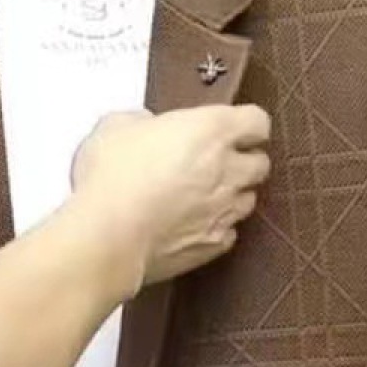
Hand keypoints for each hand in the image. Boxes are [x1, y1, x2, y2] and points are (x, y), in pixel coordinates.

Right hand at [71, 105, 271, 291]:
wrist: (106, 238)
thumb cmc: (110, 180)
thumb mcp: (116, 127)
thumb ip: (143, 122)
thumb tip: (146, 128)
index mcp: (211, 130)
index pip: (257, 121)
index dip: (246, 125)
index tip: (232, 128)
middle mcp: (228, 170)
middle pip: (260, 163)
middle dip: (243, 161)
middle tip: (215, 163)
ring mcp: (224, 211)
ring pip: (247, 200)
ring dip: (232, 196)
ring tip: (202, 197)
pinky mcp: (213, 245)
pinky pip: (228, 233)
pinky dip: (216, 228)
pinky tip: (192, 226)